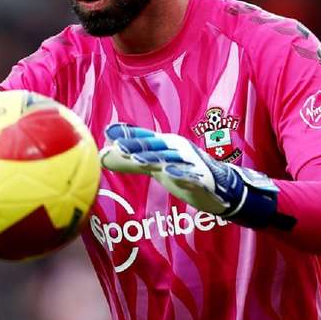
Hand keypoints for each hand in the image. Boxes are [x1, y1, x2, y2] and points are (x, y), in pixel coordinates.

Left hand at [99, 123, 286, 228]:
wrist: (219, 188)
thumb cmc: (182, 172)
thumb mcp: (155, 165)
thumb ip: (129, 161)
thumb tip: (101, 156)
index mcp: (167, 144)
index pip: (144, 139)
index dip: (128, 135)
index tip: (108, 131)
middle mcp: (178, 149)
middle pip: (155, 147)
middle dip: (137, 146)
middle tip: (118, 147)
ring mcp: (190, 163)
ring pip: (169, 160)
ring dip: (154, 158)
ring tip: (137, 159)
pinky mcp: (202, 179)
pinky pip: (191, 176)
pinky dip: (181, 174)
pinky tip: (170, 174)